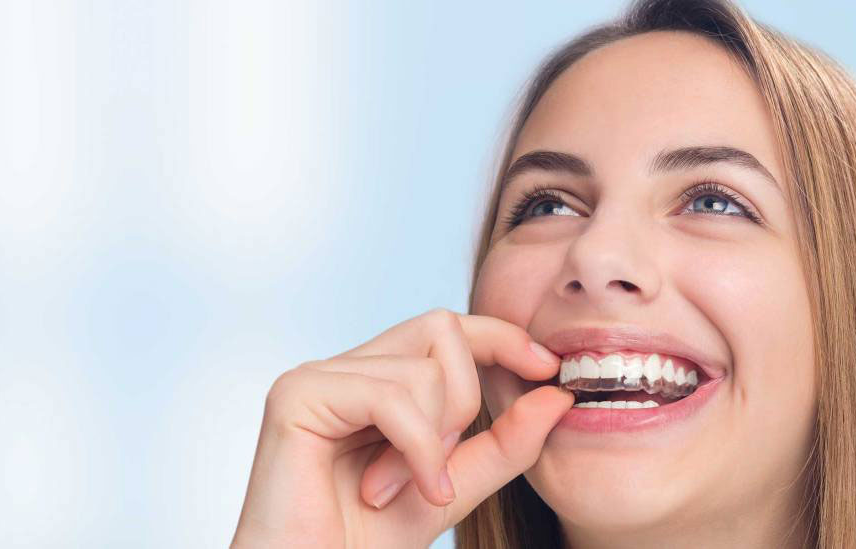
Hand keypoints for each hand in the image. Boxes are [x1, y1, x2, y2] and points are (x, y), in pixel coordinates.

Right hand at [231, 308, 572, 547]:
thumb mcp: (453, 486)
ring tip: (406, 488)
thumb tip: (558, 394)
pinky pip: (391, 397)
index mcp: (371, 381)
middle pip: (439, 328)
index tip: (549, 368)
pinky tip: (412, 489)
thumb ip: (503, 443)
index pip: (443, 328)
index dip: (500, 336)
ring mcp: (315, 376)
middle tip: (444, 465)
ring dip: (434, 441)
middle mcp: (341, 368)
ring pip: (421, 369)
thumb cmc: (363, 541)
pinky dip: (418, 448)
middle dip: (465, 397)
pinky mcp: (298, 395)